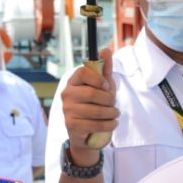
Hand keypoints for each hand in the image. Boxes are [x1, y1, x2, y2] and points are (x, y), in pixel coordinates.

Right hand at [59, 45, 116, 161]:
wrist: (86, 133)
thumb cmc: (95, 105)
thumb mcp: (102, 86)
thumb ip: (104, 68)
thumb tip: (106, 50)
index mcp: (73, 82)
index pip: (82, 72)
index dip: (97, 78)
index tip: (106, 86)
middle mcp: (67, 94)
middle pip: (92, 93)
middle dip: (109, 100)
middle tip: (114, 105)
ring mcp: (67, 110)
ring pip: (96, 110)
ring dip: (111, 113)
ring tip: (115, 114)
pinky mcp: (72, 125)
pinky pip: (95, 124)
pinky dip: (109, 124)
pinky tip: (113, 123)